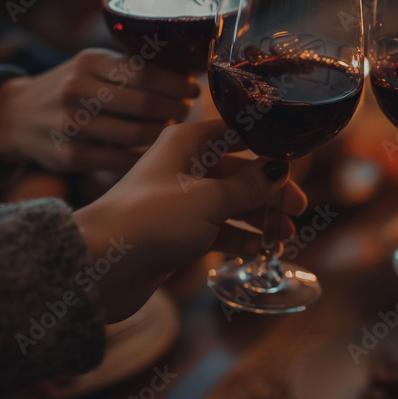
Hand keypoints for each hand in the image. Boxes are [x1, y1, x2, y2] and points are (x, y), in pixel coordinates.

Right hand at [0, 48, 199, 172]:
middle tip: (185, 110)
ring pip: (137, 135)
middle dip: (175, 108)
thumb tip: (185, 74)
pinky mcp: (70, 156)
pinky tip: (152, 150)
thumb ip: (127, 68)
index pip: (145, 72)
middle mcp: (76, 91)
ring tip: (169, 127)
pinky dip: (143, 156)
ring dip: (163, 133)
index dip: (176, 83)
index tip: (191, 88)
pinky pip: (121, 159)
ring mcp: (72, 125)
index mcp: (88, 62)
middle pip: (146, 104)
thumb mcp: (89, 65)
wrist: (15, 117)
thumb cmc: (69, 88)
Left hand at [73, 119, 306, 320]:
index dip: (266, 143)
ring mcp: (179, 201)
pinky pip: (217, 230)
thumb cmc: (150, 220)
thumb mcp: (208, 199)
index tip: (296, 158)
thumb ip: (248, 185)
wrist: (100, 267)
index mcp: (186, 143)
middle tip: (298, 209)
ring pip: (230, 203)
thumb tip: (279, 168)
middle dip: (269, 189)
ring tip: (284, 236)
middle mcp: (183, 166)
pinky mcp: (176, 233)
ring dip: (258, 217)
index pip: (235, 131)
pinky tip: (261, 249)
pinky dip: (239, 238)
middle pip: (238, 171)